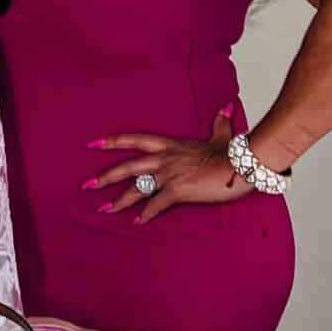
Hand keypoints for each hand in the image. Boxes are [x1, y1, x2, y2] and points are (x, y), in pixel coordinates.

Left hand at [87, 117, 255, 220]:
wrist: (244, 164)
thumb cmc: (233, 154)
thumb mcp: (222, 136)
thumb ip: (219, 123)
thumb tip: (225, 108)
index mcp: (171, 146)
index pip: (136, 140)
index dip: (113, 141)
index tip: (94, 144)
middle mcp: (165, 159)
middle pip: (128, 166)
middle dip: (106, 176)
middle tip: (87, 185)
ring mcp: (170, 175)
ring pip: (137, 188)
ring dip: (120, 200)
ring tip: (105, 209)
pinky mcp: (178, 190)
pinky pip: (156, 204)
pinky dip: (146, 214)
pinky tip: (137, 222)